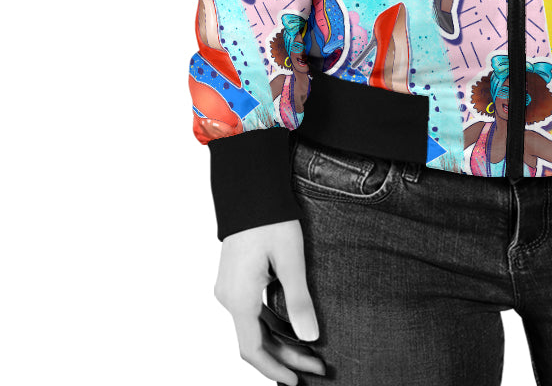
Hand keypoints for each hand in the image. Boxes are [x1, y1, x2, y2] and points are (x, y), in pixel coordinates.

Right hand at [214, 220, 325, 384]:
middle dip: (287, 356)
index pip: (253, 350)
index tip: (297, 382)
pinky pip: (252, 311)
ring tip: (311, 351)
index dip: (275, 370)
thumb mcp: (291, 259)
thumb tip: (311, 337)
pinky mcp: (235, 278)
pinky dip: (271, 324)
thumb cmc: (271, 219)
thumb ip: (298, 300)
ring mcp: (230, 288)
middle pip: (256, 340)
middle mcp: (229, 297)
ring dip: (280, 341)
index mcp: (239, 298)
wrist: (250, 189)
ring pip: (254, 326)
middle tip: (318, 366)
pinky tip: (292, 328)